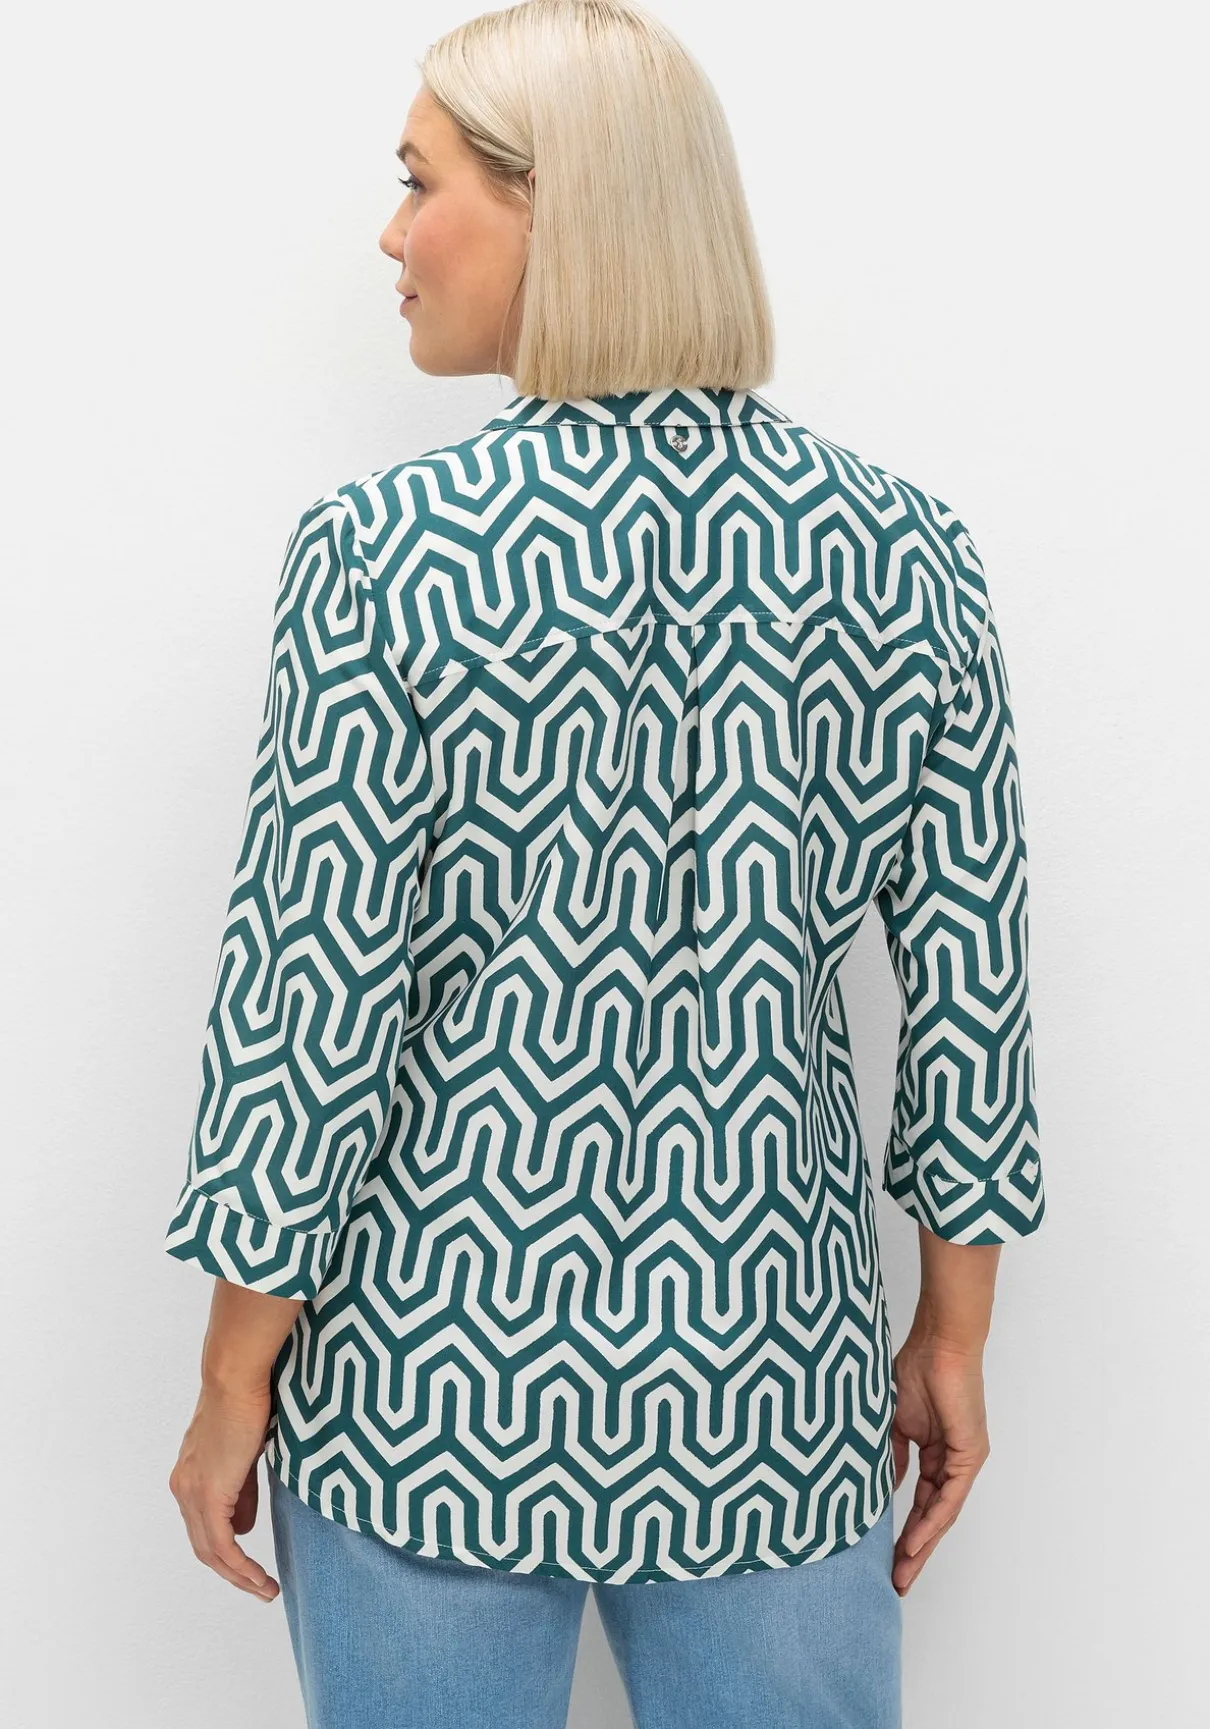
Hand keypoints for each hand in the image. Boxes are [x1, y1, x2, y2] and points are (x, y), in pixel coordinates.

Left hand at [168, 1379, 279, 1600]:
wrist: (236, 1378)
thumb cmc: (246, 1401)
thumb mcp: (244, 1452)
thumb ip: (242, 1490)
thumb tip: (245, 1525)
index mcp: (190, 1476)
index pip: (205, 1525)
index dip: (227, 1551)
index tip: (251, 1567)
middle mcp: (184, 1488)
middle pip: (205, 1547)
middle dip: (233, 1573)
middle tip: (261, 1588)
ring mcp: (192, 1493)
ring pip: (211, 1552)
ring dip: (240, 1576)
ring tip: (266, 1589)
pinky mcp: (208, 1495)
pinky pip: (222, 1545)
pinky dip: (241, 1567)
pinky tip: (260, 1578)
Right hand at [890, 1333, 990, 1596]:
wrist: (938, 1342)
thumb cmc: (915, 1368)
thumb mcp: (893, 1422)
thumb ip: (890, 1456)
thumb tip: (881, 1488)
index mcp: (935, 1453)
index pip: (919, 1501)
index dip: (903, 1530)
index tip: (884, 1557)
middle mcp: (952, 1462)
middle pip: (932, 1516)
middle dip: (913, 1551)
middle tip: (895, 1582)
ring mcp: (963, 1460)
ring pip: (942, 1514)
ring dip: (922, 1546)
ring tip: (902, 1573)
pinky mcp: (969, 1455)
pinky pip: (949, 1497)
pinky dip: (931, 1521)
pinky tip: (915, 1543)